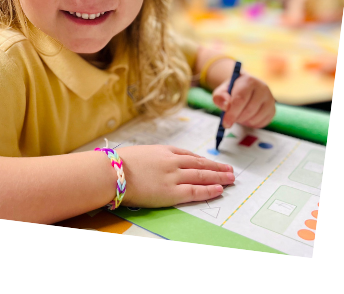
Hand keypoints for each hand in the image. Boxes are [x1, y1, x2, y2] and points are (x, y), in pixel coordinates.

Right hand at [118, 145, 234, 206]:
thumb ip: (155, 158)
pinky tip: (219, 189)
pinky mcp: (171, 192)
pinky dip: (209, 190)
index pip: (190, 155)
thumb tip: (157, 165)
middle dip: (217, 168)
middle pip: (200, 164)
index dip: (204, 161)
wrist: (113, 172)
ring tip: (231, 179)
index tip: (214, 164)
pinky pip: (195, 191)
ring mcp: (173, 176)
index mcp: (165, 151)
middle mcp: (173, 161)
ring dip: (219, 177)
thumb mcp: (142, 154)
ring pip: (202, 176)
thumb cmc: (121, 164)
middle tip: (231, 170)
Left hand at [212, 72, 275, 128]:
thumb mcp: (222, 91)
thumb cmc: (232, 91)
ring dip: (244, 121)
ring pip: (255, 118)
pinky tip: (247, 117)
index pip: (240, 99)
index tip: (225, 123)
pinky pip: (262, 123)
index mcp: (249, 80)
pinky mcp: (273, 110)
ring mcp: (270, 99)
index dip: (232, 113)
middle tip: (231, 119)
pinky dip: (252, 124)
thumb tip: (226, 106)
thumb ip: (220, 97)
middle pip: (249, 110)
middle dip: (237, 118)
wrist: (246, 88)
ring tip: (239, 115)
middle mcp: (262, 88)